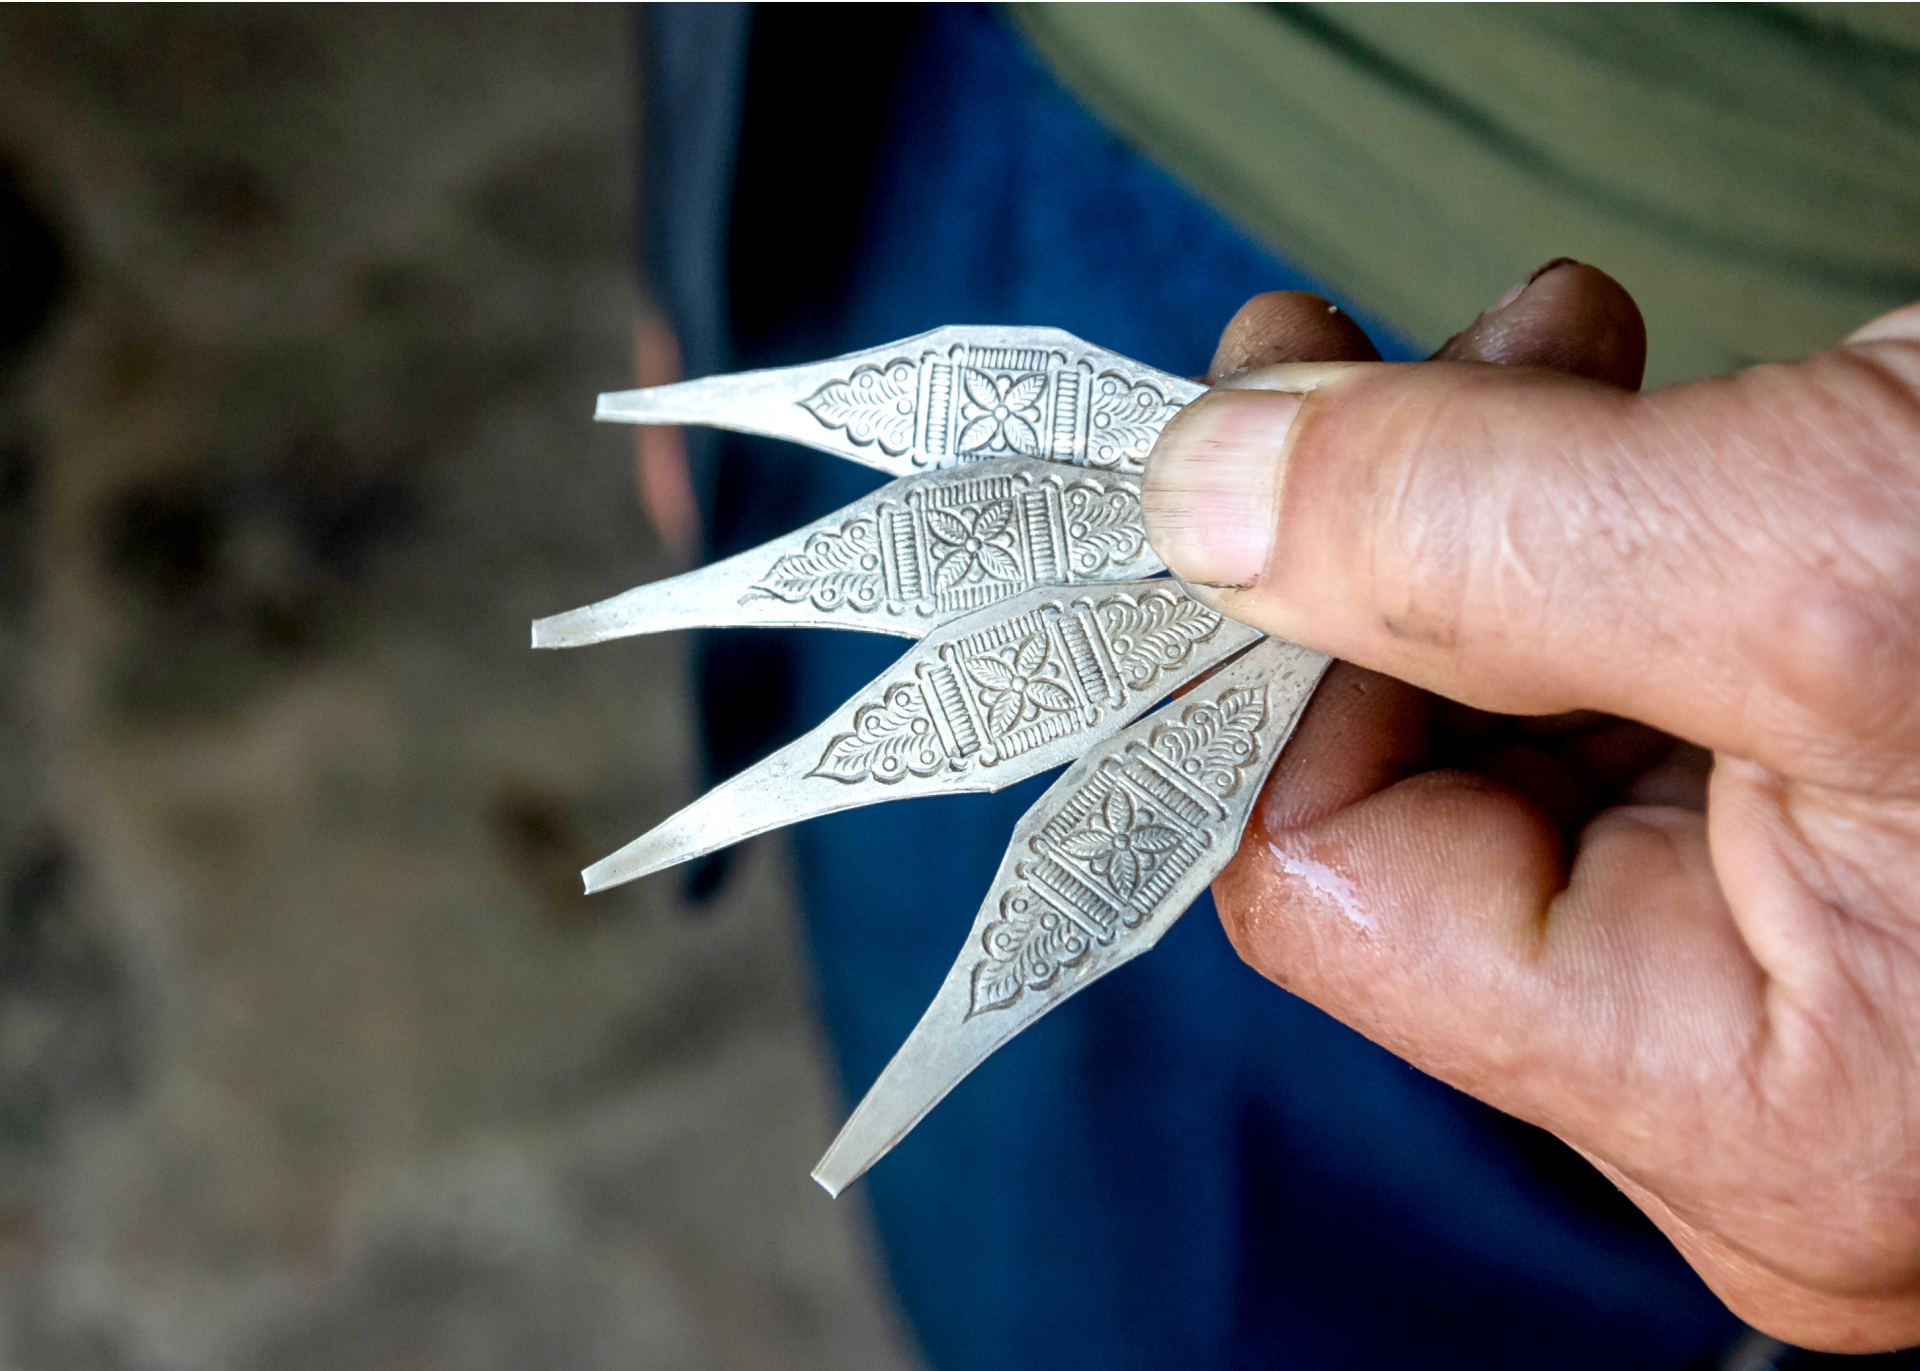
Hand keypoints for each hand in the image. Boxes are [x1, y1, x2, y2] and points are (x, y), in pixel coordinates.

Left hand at [1142, 264, 1919, 1351]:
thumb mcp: (1839, 554)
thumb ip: (1481, 538)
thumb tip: (1203, 504)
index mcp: (1755, 1109)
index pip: (1333, 887)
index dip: (1285, 659)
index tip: (1291, 455)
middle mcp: (1767, 1102)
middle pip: (1414, 816)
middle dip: (1394, 563)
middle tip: (1433, 358)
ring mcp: (1820, 1004)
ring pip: (1512, 755)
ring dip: (1496, 532)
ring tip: (1566, 357)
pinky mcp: (1862, 895)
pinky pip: (1629, 735)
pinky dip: (1596, 564)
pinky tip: (1647, 429)